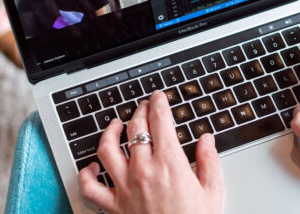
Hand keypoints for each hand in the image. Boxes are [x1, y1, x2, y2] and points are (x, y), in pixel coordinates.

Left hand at [78, 90, 224, 213]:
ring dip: (110, 131)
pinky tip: (92, 166)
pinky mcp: (114, 206)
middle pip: (135, 128)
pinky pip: (90, 188)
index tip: (158, 97)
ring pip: (107, 149)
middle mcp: (144, 170)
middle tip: (144, 106)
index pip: (160, 121)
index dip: (159, 103)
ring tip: (115, 124)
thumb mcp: (213, 192)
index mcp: (169, 163)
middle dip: (140, 110)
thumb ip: (209, 161)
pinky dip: (86, 174)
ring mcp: (125, 187)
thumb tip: (207, 139)